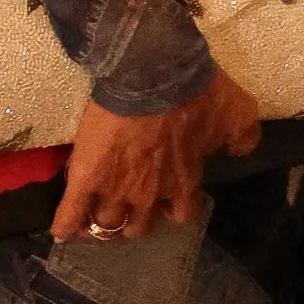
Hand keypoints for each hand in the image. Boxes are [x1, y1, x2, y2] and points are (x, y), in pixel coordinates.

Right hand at [51, 65, 262, 242]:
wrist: (152, 71)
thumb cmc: (195, 92)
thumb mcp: (236, 114)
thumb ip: (243, 138)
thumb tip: (240, 150)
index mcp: (183, 182)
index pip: (180, 214)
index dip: (173, 208)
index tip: (168, 199)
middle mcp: (150, 195)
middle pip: (139, 226)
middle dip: (135, 220)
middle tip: (129, 206)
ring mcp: (116, 188)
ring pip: (107, 224)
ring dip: (102, 223)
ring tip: (93, 219)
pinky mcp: (86, 176)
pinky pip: (71, 211)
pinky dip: (64, 224)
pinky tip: (60, 232)